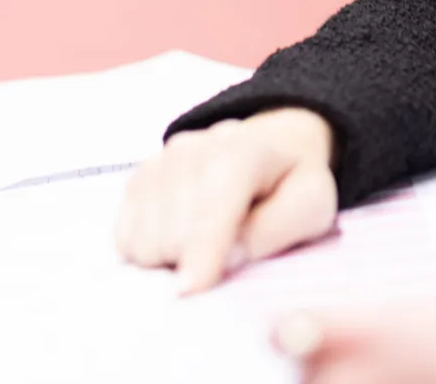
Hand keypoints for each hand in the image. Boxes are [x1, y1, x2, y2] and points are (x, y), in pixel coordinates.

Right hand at [114, 108, 337, 292]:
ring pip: (143, 243)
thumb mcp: (310, 206)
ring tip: (207, 244)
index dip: (201, 254)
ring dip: (172, 261)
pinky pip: (126, 240)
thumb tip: (228, 258)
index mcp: (242, 152)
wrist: (270, 145)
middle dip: (195, 263)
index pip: (211, 210)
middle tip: (227, 255)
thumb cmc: (292, 183)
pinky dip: (150, 252)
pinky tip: (181, 238)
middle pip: (171, 236)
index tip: (191, 290)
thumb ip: (275, 231)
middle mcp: (191, 150)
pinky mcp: (137, 180)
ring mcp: (159, 163)